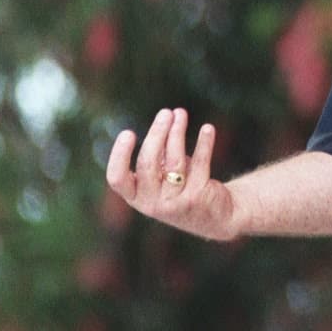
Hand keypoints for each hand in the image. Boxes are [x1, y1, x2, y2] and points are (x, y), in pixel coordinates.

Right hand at [106, 108, 235, 240]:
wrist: (214, 217)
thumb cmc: (180, 189)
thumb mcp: (160, 177)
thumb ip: (157, 154)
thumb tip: (167, 119)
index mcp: (135, 196)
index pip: (117, 179)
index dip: (119, 155)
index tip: (129, 132)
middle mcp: (152, 203)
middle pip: (148, 163)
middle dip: (157, 133)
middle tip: (166, 113)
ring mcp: (176, 202)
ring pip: (175, 161)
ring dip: (178, 132)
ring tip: (181, 114)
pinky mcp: (198, 196)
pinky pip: (200, 163)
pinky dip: (204, 143)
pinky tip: (207, 128)